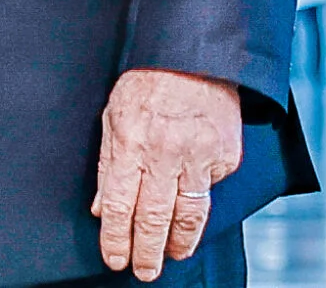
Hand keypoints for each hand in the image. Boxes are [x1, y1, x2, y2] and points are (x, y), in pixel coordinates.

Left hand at [91, 69, 241, 279]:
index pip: (118, 203)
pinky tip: (189, 215)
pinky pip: (209, 192)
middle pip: (153, 217)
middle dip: (146, 251)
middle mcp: (165, 152)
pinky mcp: (224, 158)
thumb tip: (100, 208)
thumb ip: (107, 164)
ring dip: (178, 243)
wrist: (194, 58)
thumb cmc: (147, 84)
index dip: (116, 238)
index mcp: (131, 141)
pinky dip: (198, 205)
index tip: (115, 259)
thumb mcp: (113, 116)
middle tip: (144, 272)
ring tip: (170, 257)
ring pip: (188, 215)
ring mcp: (199, 156)